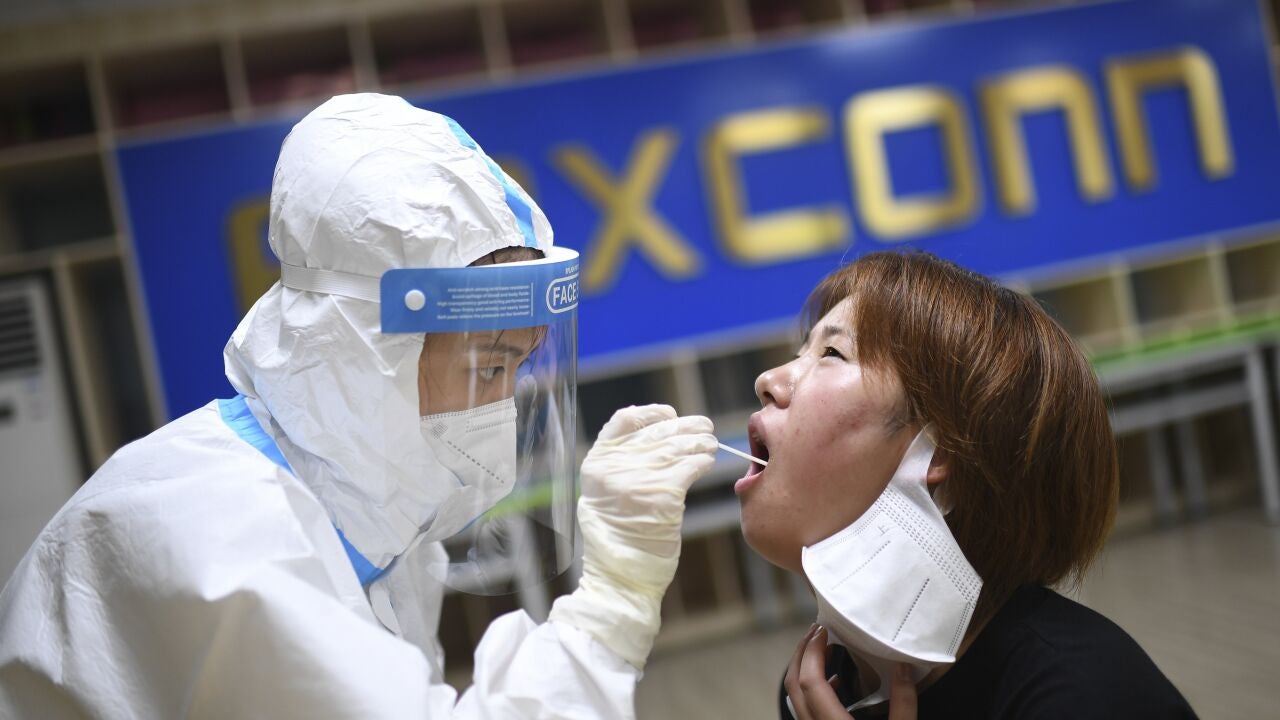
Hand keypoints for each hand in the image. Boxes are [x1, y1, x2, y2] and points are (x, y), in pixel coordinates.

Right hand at [549, 405, 716, 667]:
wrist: (621, 578)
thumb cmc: (620, 538)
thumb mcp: (608, 494)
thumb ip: (625, 464)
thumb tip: (663, 435)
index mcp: (596, 463)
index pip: (623, 420)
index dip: (650, 414)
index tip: (669, 415)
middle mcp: (614, 468)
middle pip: (657, 432)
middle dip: (685, 427)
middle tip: (704, 428)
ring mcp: (637, 480)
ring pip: (677, 447)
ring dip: (700, 441)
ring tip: (711, 443)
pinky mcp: (661, 496)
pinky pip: (689, 467)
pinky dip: (703, 461)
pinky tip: (708, 462)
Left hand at [784, 625, 917, 719]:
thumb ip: (904, 702)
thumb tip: (905, 666)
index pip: (810, 682)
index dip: (812, 652)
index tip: (823, 630)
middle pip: (793, 685)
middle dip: (802, 653)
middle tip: (816, 632)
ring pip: (796, 697)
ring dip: (805, 670)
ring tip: (824, 649)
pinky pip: (805, 709)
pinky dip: (813, 689)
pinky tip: (835, 682)